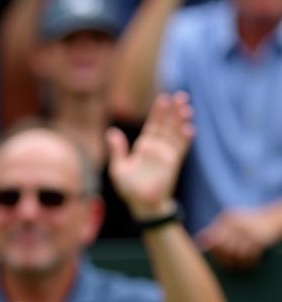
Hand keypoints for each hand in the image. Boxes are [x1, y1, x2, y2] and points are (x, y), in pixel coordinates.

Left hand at [107, 92, 193, 219]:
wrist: (142, 206)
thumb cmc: (129, 189)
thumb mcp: (118, 168)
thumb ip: (117, 150)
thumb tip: (112, 131)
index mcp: (143, 146)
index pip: (153, 125)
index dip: (158, 112)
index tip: (164, 98)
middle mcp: (156, 148)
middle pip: (167, 125)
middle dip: (173, 111)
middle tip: (181, 95)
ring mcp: (166, 155)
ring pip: (175, 134)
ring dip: (181, 121)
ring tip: (187, 107)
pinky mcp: (172, 164)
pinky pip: (180, 149)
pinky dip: (185, 139)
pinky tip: (190, 128)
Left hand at [197, 208, 279, 269]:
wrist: (275, 218)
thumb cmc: (251, 223)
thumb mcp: (234, 221)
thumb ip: (217, 228)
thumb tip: (199, 241)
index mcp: (226, 218)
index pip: (213, 237)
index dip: (213, 251)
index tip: (215, 260)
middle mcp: (234, 223)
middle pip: (222, 246)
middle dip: (223, 259)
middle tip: (227, 267)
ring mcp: (246, 231)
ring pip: (234, 253)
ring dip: (236, 263)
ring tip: (238, 268)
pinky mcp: (257, 239)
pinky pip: (248, 255)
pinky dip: (248, 263)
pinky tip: (249, 265)